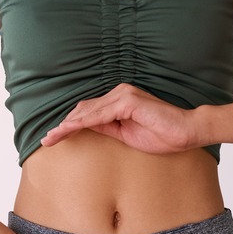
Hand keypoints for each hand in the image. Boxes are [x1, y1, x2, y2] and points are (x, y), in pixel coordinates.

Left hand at [41, 83, 203, 153]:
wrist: (186, 132)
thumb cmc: (162, 135)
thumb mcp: (127, 135)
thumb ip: (108, 128)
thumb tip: (87, 128)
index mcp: (120, 100)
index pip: (89, 112)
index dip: (70, 125)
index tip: (55, 138)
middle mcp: (119, 93)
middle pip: (84, 109)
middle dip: (64, 125)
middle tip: (46, 140)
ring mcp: (124, 95)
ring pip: (87, 112)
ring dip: (67, 125)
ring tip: (51, 138)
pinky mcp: (128, 102)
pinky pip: (99, 115)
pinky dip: (82, 123)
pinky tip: (68, 131)